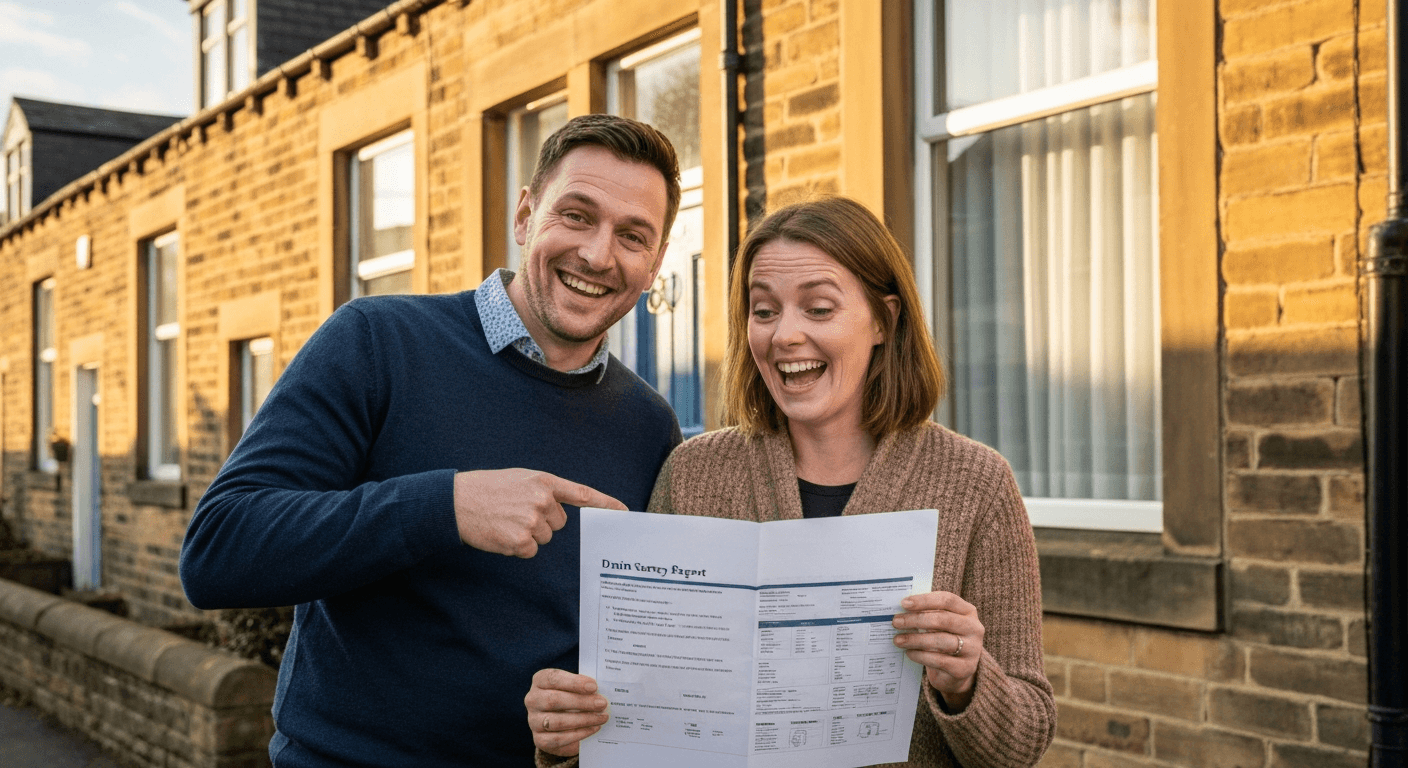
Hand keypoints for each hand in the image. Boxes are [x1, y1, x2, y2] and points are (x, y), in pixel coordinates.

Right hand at [453, 469, 625, 557]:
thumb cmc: (487, 489)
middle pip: (558, 524)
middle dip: (541, 522)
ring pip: (544, 538)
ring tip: (505, 521)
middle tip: (516, 513)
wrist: (455, 501)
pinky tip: (501, 533)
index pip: (581, 493)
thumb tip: (560, 511)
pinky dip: (517, 547)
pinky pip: (530, 551)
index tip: (624, 512)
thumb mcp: (519, 479)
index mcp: (543, 481)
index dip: (605, 503)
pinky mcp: (520, 540)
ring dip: (527, 535)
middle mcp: (542, 500)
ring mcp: (532, 521)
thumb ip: (544, 490)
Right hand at [525, 668, 609, 756]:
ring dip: (583, 720)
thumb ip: (584, 687)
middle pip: (554, 700)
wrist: (560, 721)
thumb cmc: (571, 696)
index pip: (553, 678)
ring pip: (557, 721)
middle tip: (602, 704)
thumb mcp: (575, 686)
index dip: (574, 682)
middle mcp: (533, 699)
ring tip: (601, 718)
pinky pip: (558, 738)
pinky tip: (593, 728)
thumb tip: (600, 692)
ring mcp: (533, 720)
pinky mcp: (539, 739)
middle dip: (581, 702)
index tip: (594, 686)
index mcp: (540, 680)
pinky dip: (578, 734)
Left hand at [892, 591, 984, 711]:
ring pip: (941, 640)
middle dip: (916, 620)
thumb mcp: (939, 624)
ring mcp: (973, 649)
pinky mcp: (966, 668)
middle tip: (896, 622)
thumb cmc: (943, 639)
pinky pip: (940, 660)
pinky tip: (909, 653)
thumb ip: (927, 614)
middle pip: (943, 619)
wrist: (956, 672)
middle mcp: (974, 628)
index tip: (904, 603)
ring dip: (916, 639)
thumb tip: (901, 610)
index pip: (947, 600)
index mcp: (968, 611)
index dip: (925, 600)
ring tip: (898, 640)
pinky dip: (921, 656)